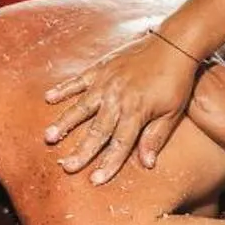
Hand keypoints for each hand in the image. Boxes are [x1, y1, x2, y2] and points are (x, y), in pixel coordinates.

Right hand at [43, 30, 201, 182]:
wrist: (175, 43)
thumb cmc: (176, 81)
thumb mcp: (172, 112)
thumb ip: (156, 137)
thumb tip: (147, 164)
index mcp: (137, 111)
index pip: (120, 144)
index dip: (108, 164)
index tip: (95, 180)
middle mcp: (118, 98)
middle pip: (97, 130)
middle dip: (82, 150)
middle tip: (66, 167)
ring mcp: (107, 81)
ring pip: (82, 106)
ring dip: (65, 122)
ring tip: (48, 136)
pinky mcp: (102, 67)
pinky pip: (79, 80)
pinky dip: (64, 89)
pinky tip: (48, 98)